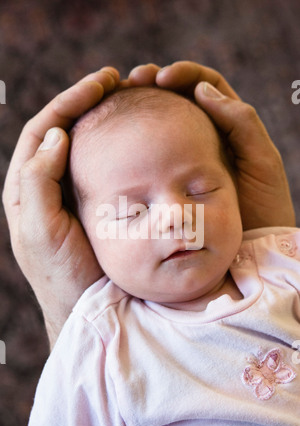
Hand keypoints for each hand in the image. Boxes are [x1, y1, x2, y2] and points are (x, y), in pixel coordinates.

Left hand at [2, 67, 119, 347]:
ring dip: (101, 121)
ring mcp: (71, 196)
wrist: (84, 309)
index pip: (43, 130)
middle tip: (117, 82)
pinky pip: (102, 169)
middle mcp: (45, 186)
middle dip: (86, 102)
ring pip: (83, 147)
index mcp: (26, 188)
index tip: (102, 83)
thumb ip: (39, 182)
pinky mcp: (94, 206)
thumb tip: (56, 134)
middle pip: (62, 131)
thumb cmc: (62, 275)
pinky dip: (116, 149)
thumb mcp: (41, 231)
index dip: (70, 102)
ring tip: (127, 101)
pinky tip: (135, 140)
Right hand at [128, 61, 295, 228]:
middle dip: (156, 83)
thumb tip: (202, 90)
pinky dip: (141, 140)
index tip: (162, 78)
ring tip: (122, 99)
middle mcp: (208, 136)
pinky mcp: (174, 178)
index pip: (205, 86)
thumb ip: (241, 124)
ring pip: (165, 122)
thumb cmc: (264, 206)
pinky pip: (157, 154)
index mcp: (230, 126)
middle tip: (133, 81)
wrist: (253, 247)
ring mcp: (188, 157)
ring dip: (145, 107)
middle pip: (179, 98)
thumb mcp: (260, 160)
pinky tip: (124, 136)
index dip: (184, 75)